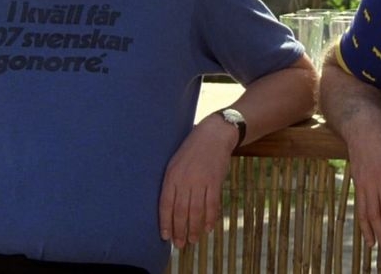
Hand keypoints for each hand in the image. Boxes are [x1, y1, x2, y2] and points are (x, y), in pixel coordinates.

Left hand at [158, 118, 233, 247]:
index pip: (165, 204)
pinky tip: (208, 228)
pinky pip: (212, 204)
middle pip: (180, 211)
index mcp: (172, 175)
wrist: (213, 135)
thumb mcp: (175, 163)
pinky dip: (210, 218)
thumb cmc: (192, 150)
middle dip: (180, 230)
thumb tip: (169, 208)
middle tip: (180, 244)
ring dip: (194, 228)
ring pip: (196, 211)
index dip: (165, 222)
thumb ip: (172, 183)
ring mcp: (201, 180)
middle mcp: (185, 180)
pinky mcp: (215, 181)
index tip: (165, 236)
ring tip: (193, 240)